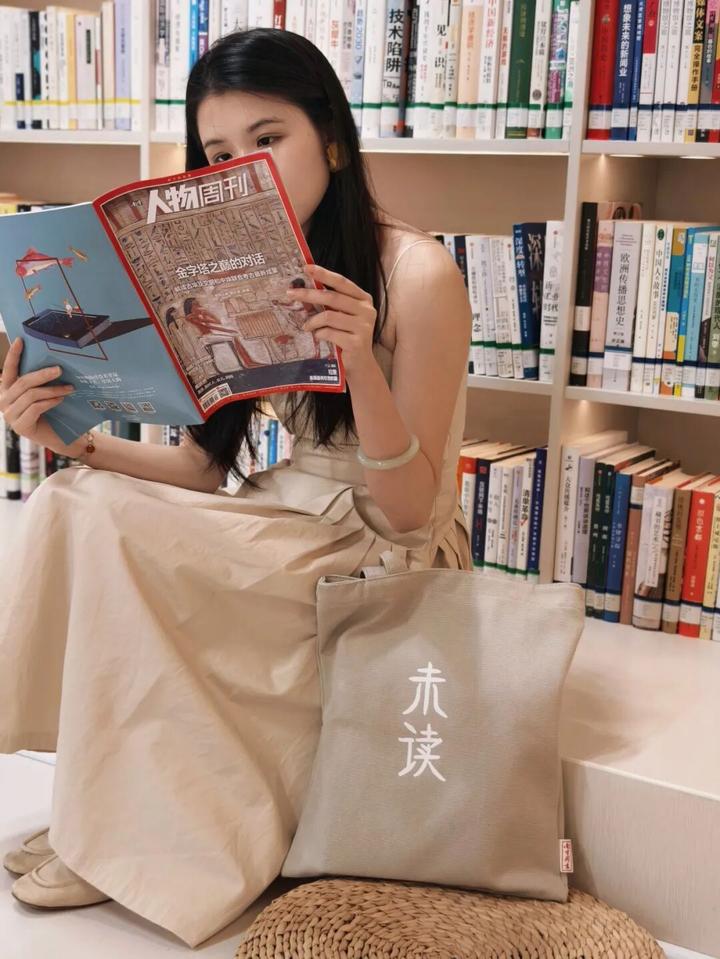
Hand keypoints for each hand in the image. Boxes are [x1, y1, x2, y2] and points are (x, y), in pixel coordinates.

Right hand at [0, 337, 76, 453]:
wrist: (60, 437)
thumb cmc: (52, 411)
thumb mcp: (43, 392)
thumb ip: (40, 380)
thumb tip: (51, 360)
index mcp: (7, 390)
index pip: (8, 369)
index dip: (14, 355)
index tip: (20, 340)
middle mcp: (3, 401)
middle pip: (22, 382)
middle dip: (42, 374)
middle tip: (60, 369)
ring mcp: (10, 415)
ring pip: (30, 395)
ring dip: (52, 390)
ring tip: (69, 387)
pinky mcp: (20, 426)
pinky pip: (35, 408)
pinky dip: (50, 402)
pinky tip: (61, 399)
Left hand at [286, 263, 378, 376]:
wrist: (360, 364)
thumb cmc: (347, 336)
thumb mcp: (342, 316)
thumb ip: (332, 303)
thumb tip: (304, 288)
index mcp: (363, 299)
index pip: (342, 282)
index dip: (324, 274)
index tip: (306, 268)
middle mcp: (367, 310)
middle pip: (333, 297)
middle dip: (309, 294)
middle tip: (290, 294)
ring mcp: (364, 326)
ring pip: (329, 316)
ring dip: (313, 321)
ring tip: (306, 326)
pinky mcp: (357, 342)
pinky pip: (330, 333)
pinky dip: (320, 334)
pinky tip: (318, 337)